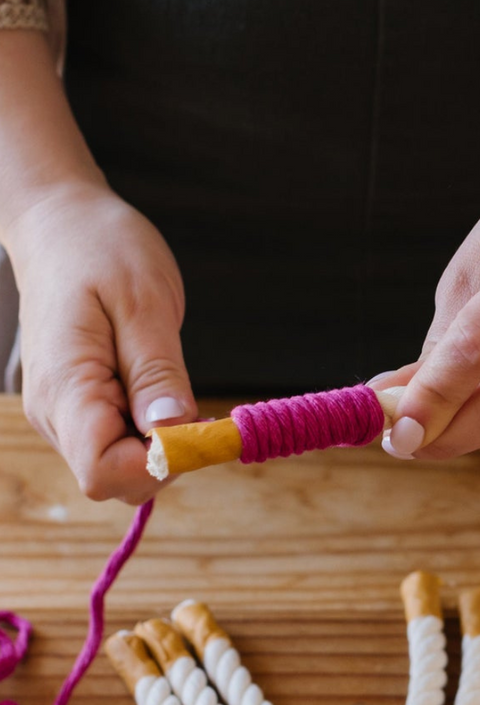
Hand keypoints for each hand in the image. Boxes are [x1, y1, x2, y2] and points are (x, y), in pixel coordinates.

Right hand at [6, 186, 196, 502]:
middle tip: (189, 399)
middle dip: (166, 457)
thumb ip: (157, 372)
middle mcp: (54, 413)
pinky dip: (147, 428)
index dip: (158, 465)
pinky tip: (154, 385)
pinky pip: (116, 441)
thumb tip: (173, 431)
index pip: (103, 470)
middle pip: (114, 479)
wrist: (60, 225)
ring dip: (158, 442)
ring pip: (118, 466)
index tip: (199, 429)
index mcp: (65, 387)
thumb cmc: (101, 249)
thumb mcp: (144, 301)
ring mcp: (61, 413)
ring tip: (166, 379)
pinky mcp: (76, 408)